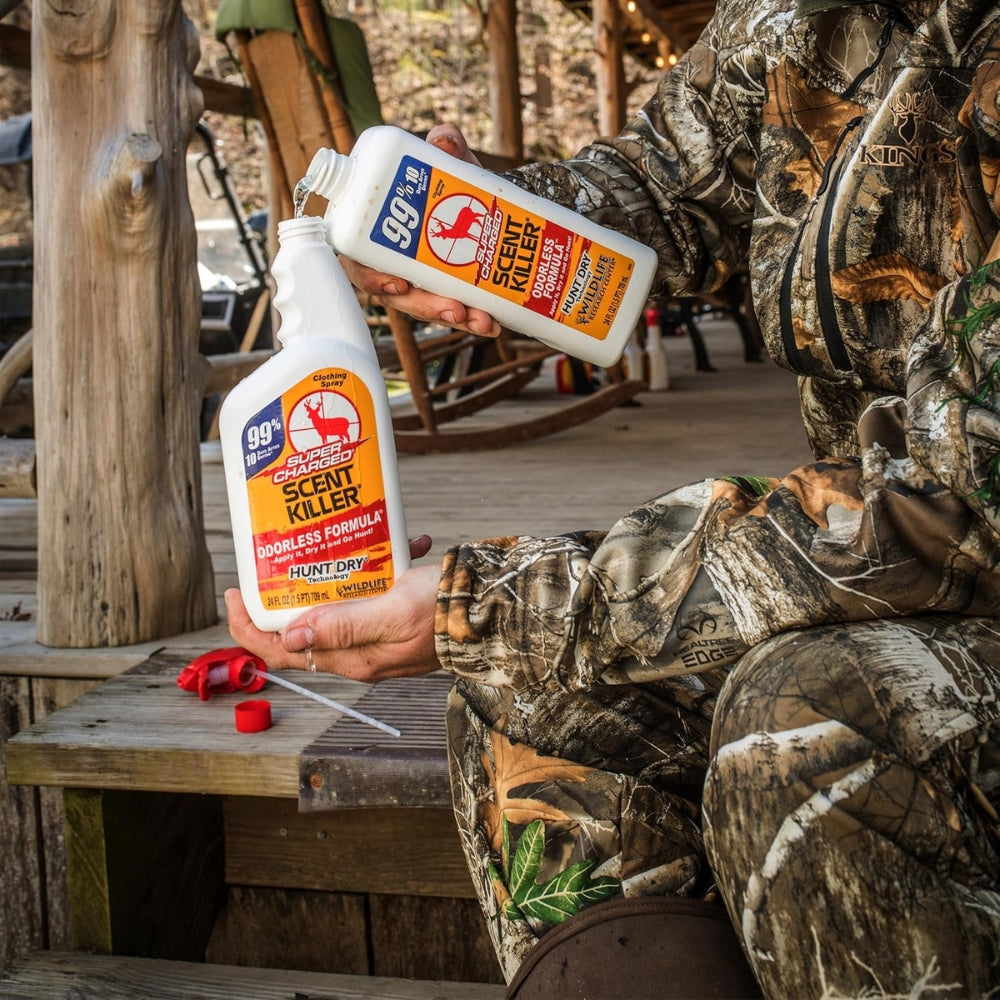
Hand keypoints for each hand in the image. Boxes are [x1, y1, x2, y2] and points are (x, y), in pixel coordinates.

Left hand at [225, 535, 442, 682]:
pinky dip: (379, 568)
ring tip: (345, 540)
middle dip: (289, 593)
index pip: (283, 653)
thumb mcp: (390, 612)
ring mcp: (379, 637)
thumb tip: (291, 637)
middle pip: (304, 628)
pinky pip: (373, 594)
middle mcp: (361, 652)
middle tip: (282, 555)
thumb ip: (341, 625)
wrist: (494, 611)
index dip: (250, 627)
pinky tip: (399, 544)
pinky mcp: (397, 620)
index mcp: (355, 657)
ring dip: (337, 574)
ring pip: (337, 606)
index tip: (234, 594)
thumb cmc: (446, 611)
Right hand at [340, 124, 500, 338]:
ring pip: (425, 307)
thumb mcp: (452, 166)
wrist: (491, 206)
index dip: (371, 277)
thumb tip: (444, 138)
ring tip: (481, 320)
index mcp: (376, 229)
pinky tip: (493, 323)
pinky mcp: (444, 293)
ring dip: (452, 317)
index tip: (399, 284)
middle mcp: (392, 260)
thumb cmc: (455, 186)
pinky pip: (452, 312)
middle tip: (454, 309)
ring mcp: (418, 281)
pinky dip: (474, 319)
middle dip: (424, 306)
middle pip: (395, 294)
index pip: (358, 258)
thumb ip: (448, 148)